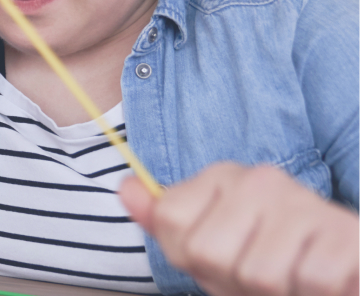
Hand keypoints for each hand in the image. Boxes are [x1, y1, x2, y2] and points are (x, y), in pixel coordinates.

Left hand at [121, 163, 358, 295]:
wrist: (345, 261)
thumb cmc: (272, 257)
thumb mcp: (213, 242)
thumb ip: (166, 221)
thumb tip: (124, 187)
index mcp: (220, 178)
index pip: (169, 221)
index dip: (192, 258)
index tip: (223, 257)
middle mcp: (258, 180)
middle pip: (209, 253)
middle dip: (233, 280)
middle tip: (261, 270)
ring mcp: (302, 201)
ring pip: (259, 274)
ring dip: (277, 290)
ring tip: (292, 273)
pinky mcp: (343, 232)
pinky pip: (312, 281)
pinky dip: (316, 291)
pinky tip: (320, 274)